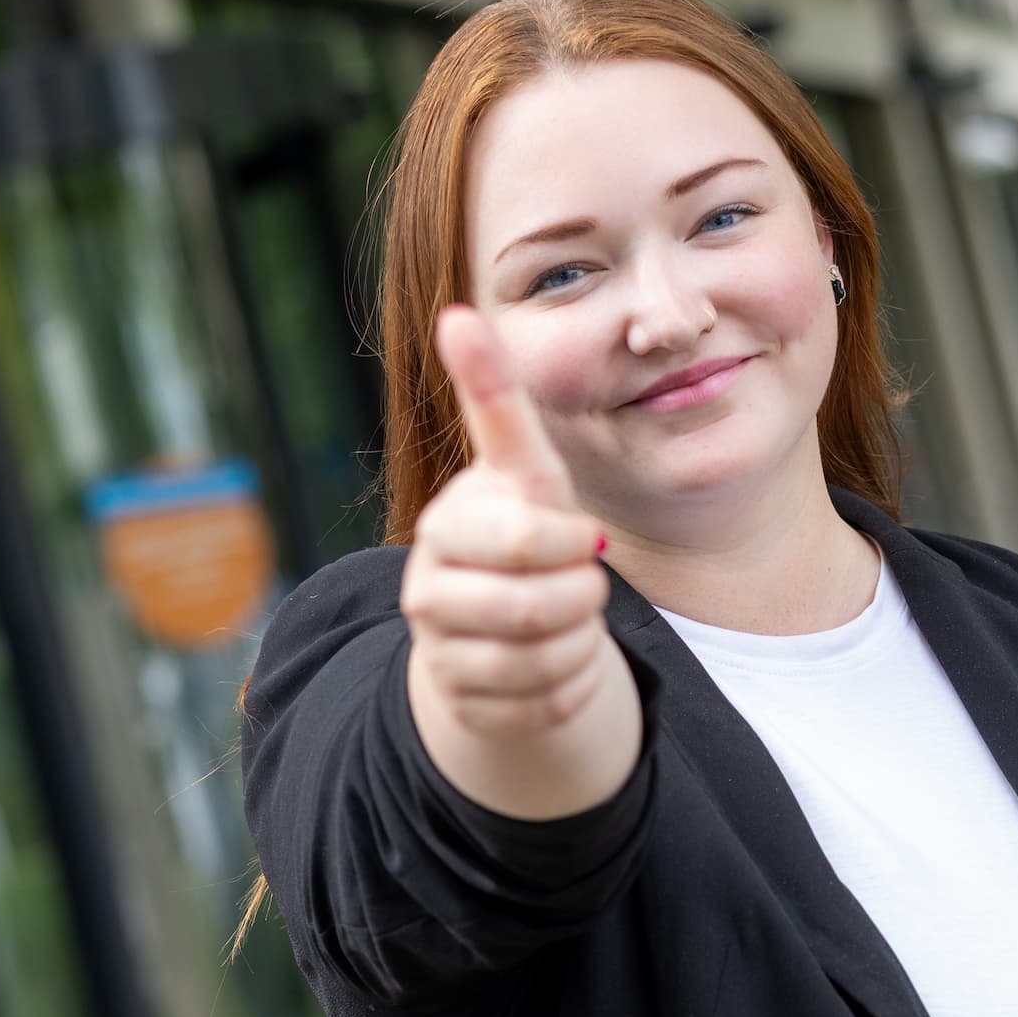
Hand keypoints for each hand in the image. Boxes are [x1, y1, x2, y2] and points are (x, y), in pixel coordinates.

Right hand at [401, 307, 637, 816]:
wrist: (488, 629)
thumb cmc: (521, 528)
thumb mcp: (523, 470)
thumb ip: (496, 401)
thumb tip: (456, 314)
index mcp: (449, 520)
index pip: (517, 534)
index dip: (563, 540)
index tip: (587, 537)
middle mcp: (430, 581)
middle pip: (537, 602)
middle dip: (582, 593)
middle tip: (588, 576)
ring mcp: (438, 646)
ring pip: (542, 658)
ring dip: (580, 639)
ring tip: (571, 616)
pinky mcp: (460, 701)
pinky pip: (544, 702)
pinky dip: (570, 685)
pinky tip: (557, 660)